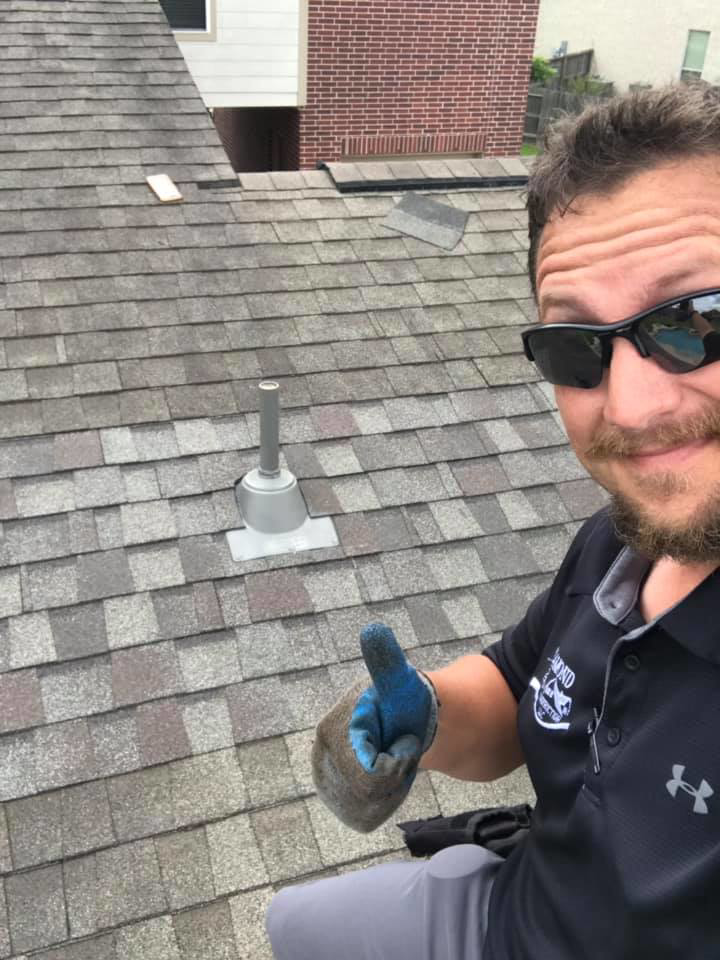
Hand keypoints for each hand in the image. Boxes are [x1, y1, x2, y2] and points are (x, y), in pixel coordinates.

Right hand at [311, 622, 438, 832]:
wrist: (409, 723)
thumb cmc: (405, 702)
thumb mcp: (400, 682)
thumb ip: (385, 660)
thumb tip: (373, 629)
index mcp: (331, 730)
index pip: (366, 773)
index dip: (394, 762)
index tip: (404, 741)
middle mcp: (321, 755)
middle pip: (363, 794)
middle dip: (393, 778)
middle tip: (402, 751)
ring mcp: (326, 777)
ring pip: (363, 807)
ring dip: (389, 791)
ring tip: (395, 764)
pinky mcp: (336, 795)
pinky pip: (362, 815)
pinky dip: (382, 804)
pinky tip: (389, 782)